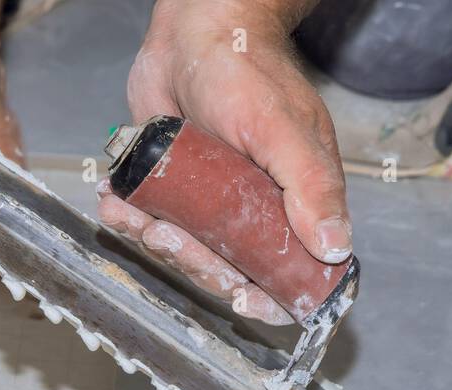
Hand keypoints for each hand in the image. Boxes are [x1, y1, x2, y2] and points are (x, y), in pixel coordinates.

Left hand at [99, 0, 349, 321]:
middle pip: (230, 272)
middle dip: (195, 264)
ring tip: (137, 215)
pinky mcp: (176, 189)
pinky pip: (154, 224)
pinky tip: (117, 204)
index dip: (268, 296)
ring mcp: (213, 202)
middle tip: (168, 236)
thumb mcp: (283, 130)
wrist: (192, 31)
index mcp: (296, 204)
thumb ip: (311, 188)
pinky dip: (132, 221)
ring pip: (187, 253)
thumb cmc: (247, 69)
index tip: (240, 296)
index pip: (290, 274)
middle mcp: (254, 210)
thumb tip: (335, 248)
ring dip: (157, 243)